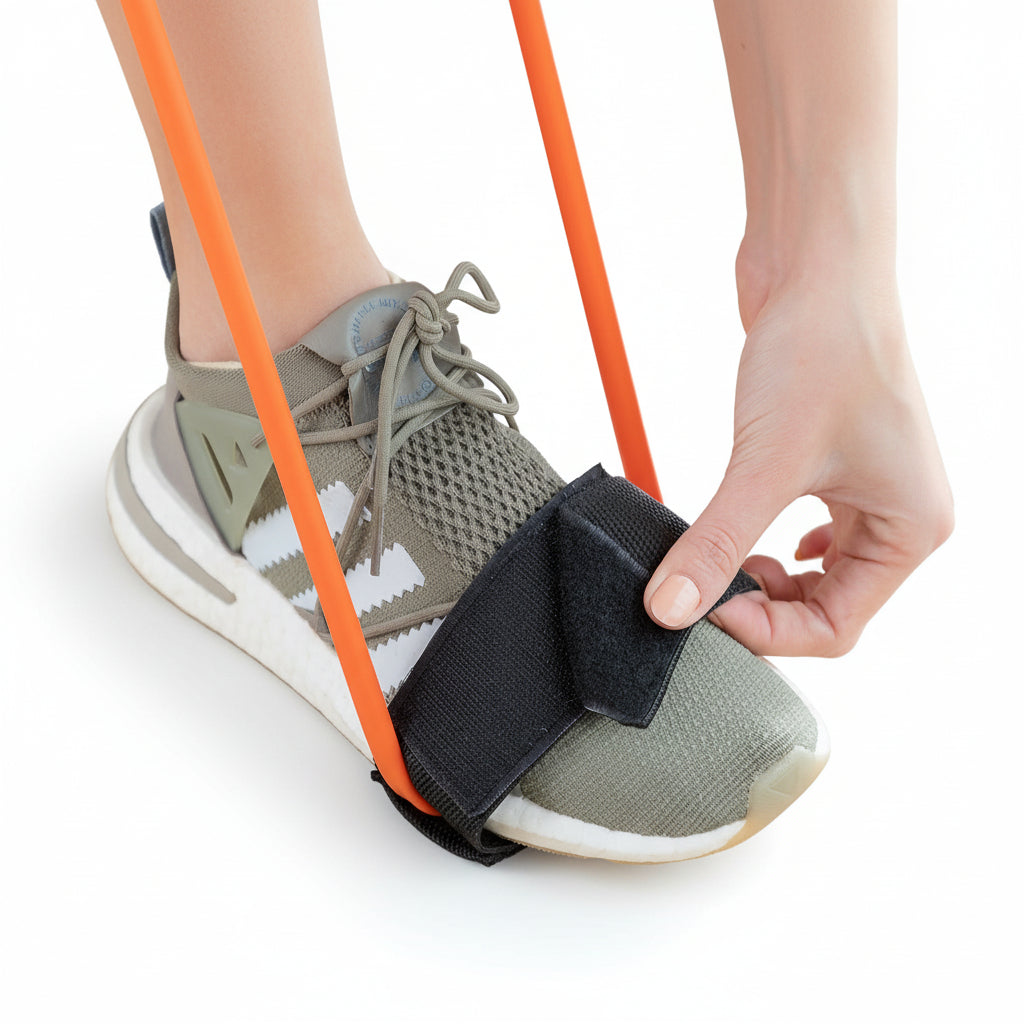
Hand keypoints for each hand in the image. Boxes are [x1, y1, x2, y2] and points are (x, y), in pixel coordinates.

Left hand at [643, 273, 952, 656]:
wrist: (817, 265)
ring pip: (812, 574)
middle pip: (826, 606)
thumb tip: (669, 611)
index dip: (767, 632)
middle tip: (701, 589)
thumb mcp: (764, 465)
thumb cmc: (820, 350)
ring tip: (714, 560)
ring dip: (760, 579)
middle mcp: (900, 517)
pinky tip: (740, 539)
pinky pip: (802, 534)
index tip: (704, 611)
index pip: (837, 627)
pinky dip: (765, 545)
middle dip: (761, 607)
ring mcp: (868, 491)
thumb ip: (716, 544)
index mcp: (912, 529)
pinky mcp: (832, 466)